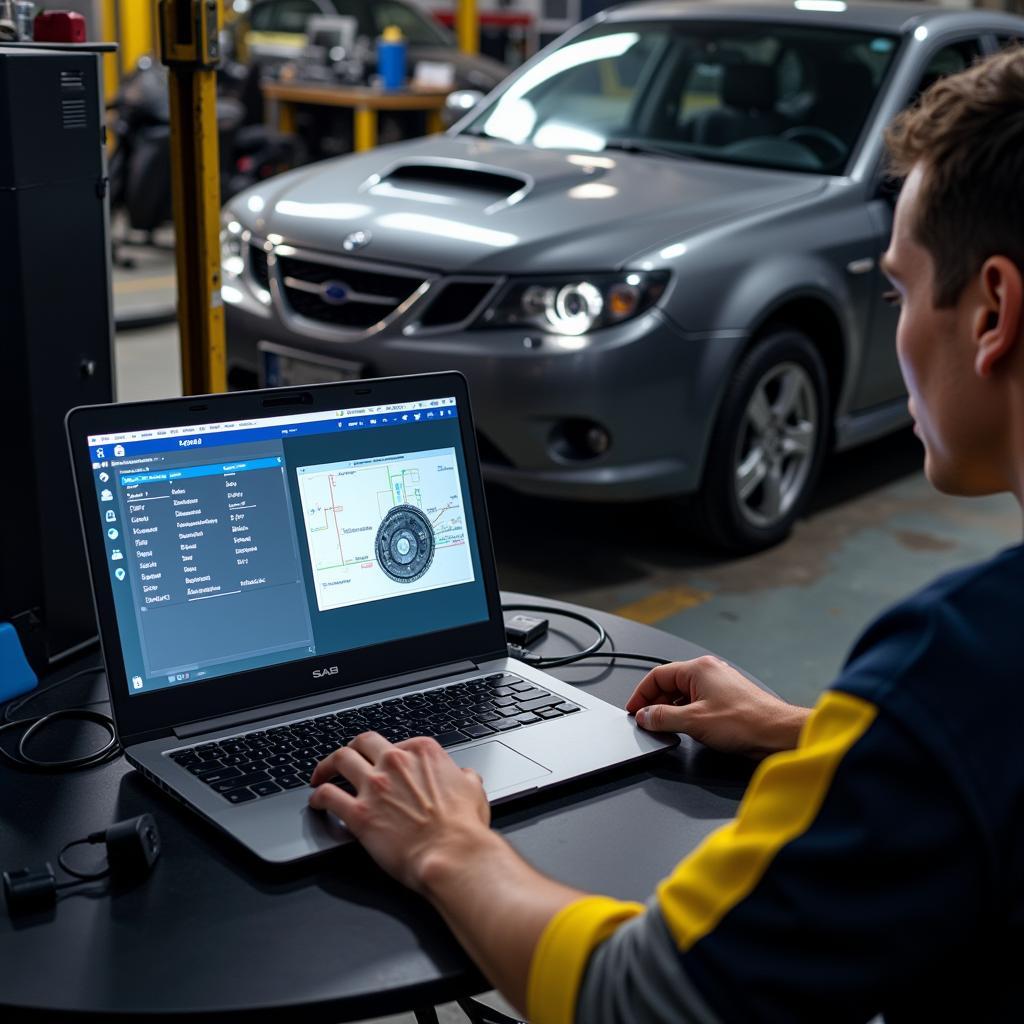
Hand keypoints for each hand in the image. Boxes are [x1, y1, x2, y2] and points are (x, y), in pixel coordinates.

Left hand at [309, 732, 491, 891]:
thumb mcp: (474, 791)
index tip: (384, 764)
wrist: (452, 855)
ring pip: (339, 759)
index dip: (389, 754)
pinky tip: (317, 802)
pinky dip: (318, 797)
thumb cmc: (463, 827)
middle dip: (353, 748)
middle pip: (363, 742)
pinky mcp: (358, 813)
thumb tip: (466, 776)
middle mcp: (395, 762)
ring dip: (327, 766)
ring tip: (321, 775)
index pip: (397, 743)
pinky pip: (328, 796)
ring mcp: (375, 786)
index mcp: (422, 752)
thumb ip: (465, 778)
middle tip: (345, 759)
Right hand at [625, 656, 808, 757]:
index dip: (641, 694)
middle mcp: (709, 672)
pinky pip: (698, 701)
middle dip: (655, 703)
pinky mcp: (728, 699)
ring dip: (671, 709)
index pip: (657, 675)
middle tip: (647, 722)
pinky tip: (686, 728)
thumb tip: (644, 716)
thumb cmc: (745, 722)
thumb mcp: (694, 722)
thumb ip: (663, 718)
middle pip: (670, 683)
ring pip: (684, 694)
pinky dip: (687, 713)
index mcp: (698, 669)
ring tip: (665, 727)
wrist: (777, 733)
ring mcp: (720, 684)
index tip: (634, 711)